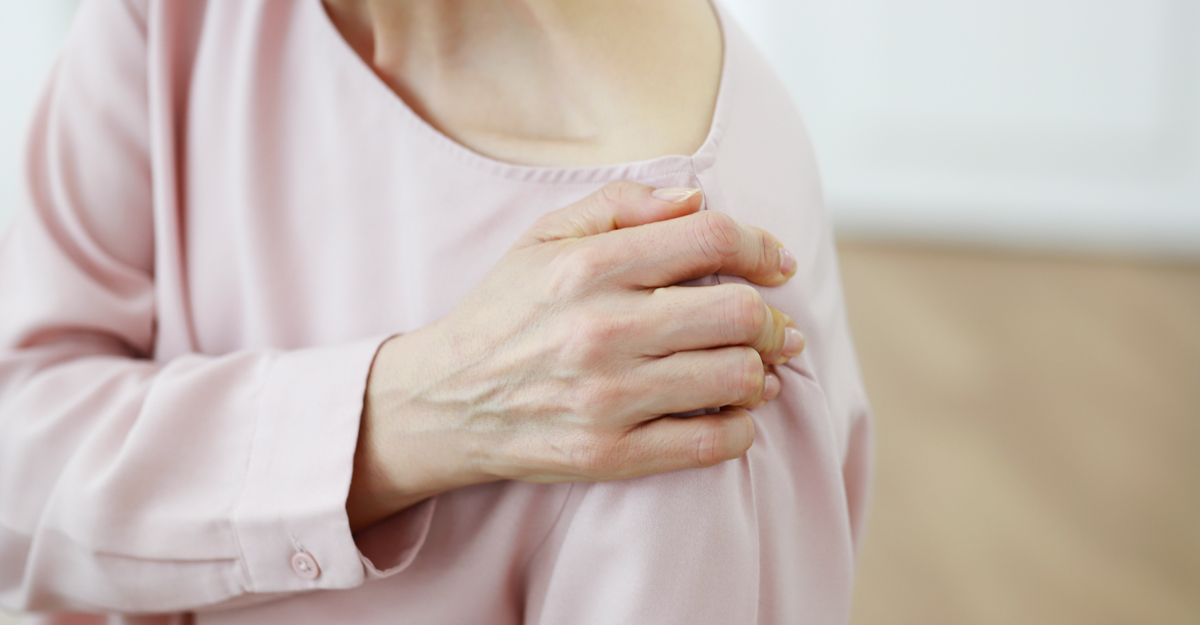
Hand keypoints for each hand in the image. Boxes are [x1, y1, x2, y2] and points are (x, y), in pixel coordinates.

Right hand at [348, 182, 803, 528]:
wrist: (440, 402)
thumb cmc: (503, 312)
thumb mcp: (543, 238)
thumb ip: (622, 204)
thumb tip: (697, 199)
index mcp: (589, 266)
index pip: (710, 239)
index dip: (760, 247)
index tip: (777, 264)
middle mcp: (601, 329)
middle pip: (737, 313)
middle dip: (771, 318)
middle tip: (774, 326)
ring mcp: (607, 398)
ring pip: (735, 379)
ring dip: (762, 374)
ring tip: (757, 370)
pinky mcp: (609, 454)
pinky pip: (710, 444)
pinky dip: (741, 429)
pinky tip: (733, 415)